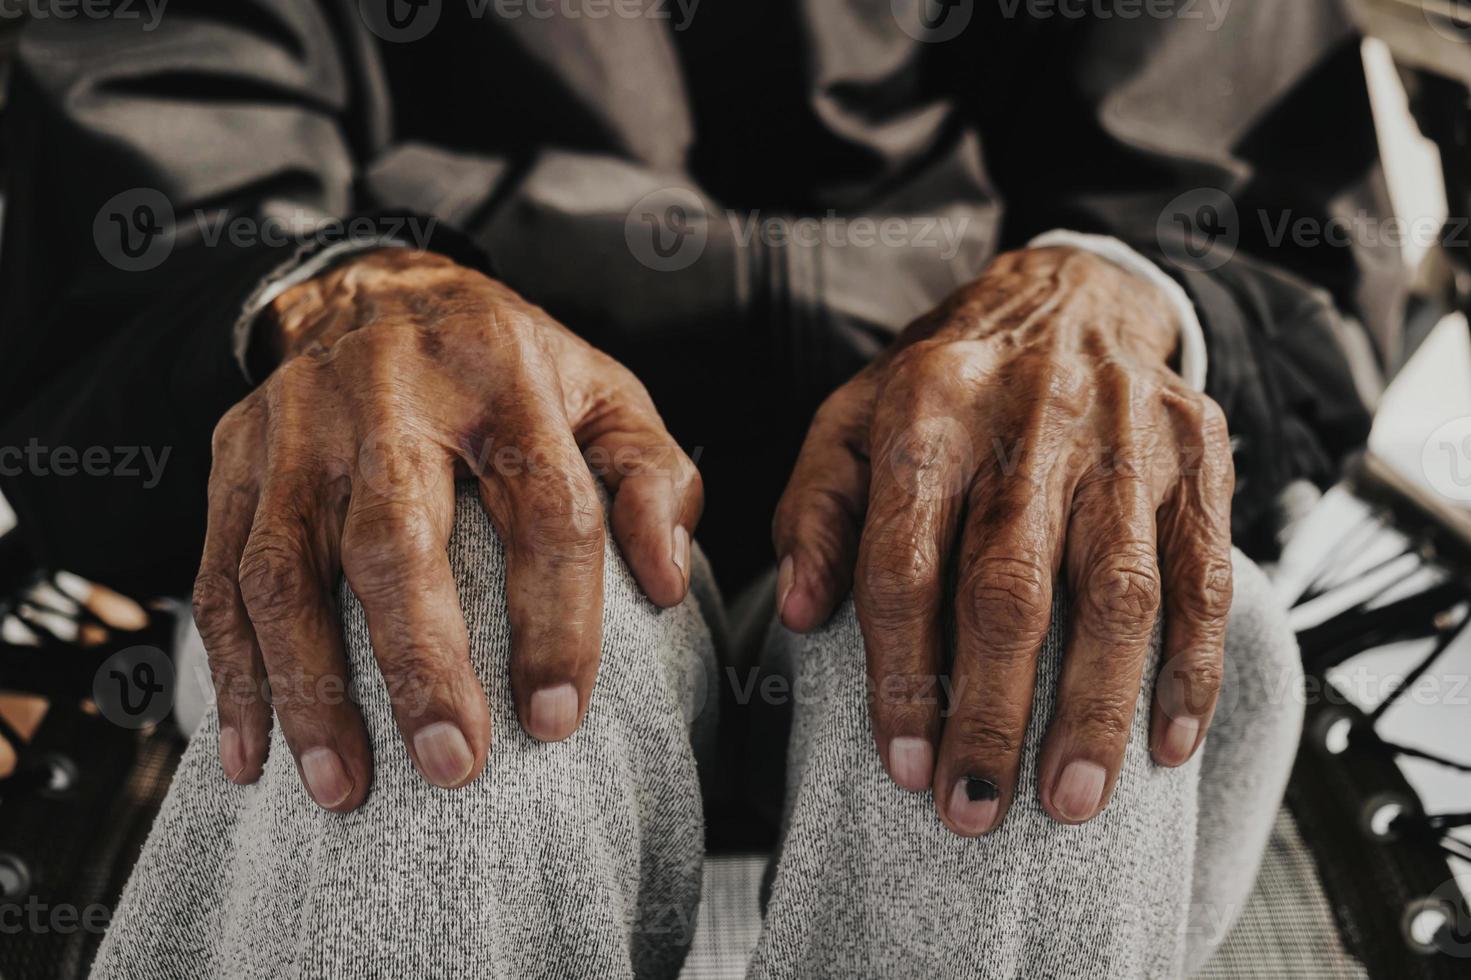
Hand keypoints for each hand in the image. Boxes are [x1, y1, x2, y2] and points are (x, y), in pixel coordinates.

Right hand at [193, 249, 700, 809]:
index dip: (557, 621)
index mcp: (505, 380)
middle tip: (451, 765)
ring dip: (310, 690)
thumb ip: (651, 475)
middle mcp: (390, 397)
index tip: (557, 719)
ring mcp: (298, 426)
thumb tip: (663, 580)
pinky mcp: (236, 456)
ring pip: (285, 569)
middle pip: (395, 538)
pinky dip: (233, 671)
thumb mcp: (603, 394)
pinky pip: (218, 573)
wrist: (377, 289)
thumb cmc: (509, 367)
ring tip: (345, 788)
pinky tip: (254, 752)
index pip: (545, 509)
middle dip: (420, 662)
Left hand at [773, 246, 1231, 833]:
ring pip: (1115, 594)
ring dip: (1094, 709)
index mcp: (929, 411)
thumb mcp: (853, 419)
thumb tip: (799, 610)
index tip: (903, 765)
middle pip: (1009, 590)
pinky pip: (1204, 576)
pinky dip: (1191, 667)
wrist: (1070, 295)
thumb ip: (817, 510)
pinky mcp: (1198, 457)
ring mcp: (1125, 439)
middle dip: (991, 713)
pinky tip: (1167, 742)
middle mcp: (1030, 422)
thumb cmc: (945, 383)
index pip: (903, 561)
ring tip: (1068, 801)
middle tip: (974, 807)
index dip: (901, 674)